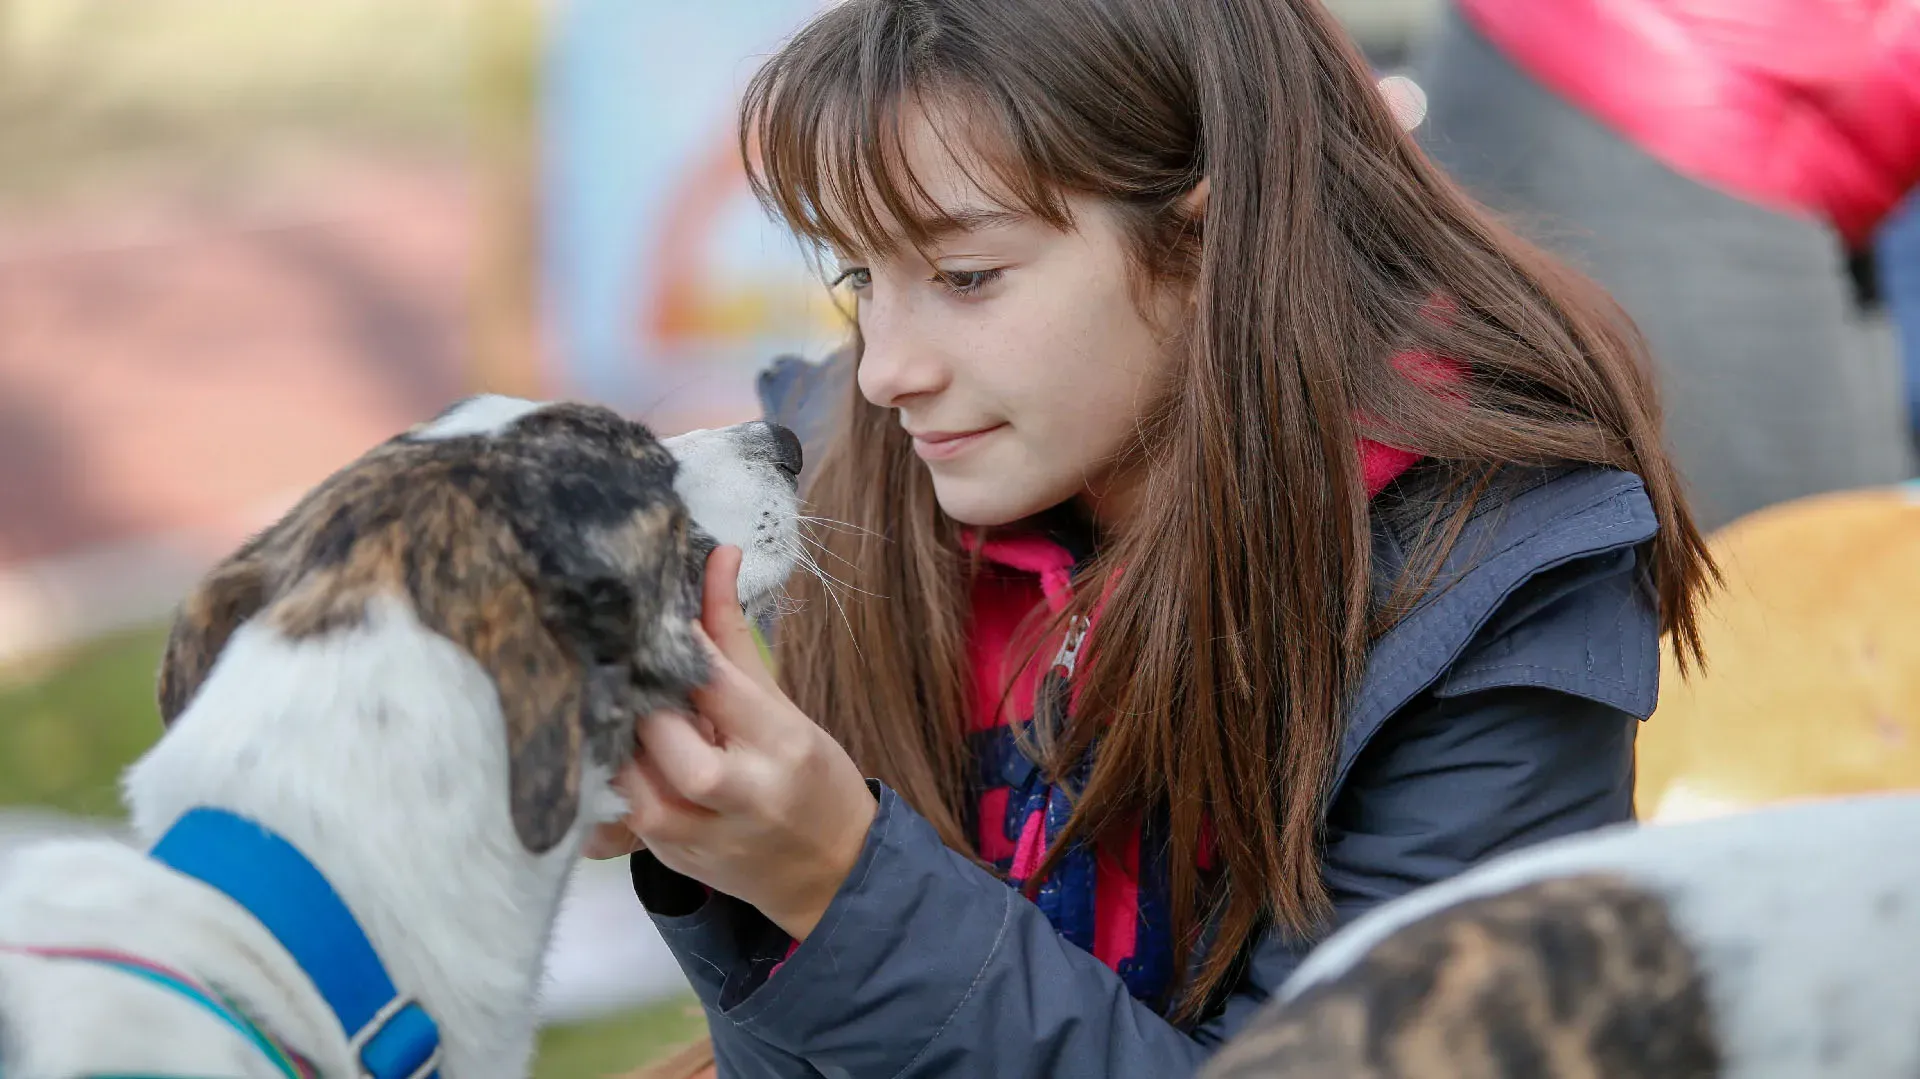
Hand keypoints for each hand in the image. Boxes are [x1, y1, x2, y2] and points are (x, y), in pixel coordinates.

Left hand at [582, 546, 877, 940]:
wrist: (830, 875)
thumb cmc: (813, 780)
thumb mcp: (787, 709)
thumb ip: (735, 638)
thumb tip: (717, 555)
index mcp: (780, 746)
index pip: (710, 680)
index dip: (672, 638)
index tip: (646, 604)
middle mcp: (737, 794)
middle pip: (656, 727)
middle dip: (634, 684)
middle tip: (613, 646)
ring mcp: (696, 833)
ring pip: (625, 768)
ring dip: (614, 726)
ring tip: (606, 688)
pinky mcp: (665, 854)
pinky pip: (616, 801)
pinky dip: (610, 764)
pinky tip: (610, 736)